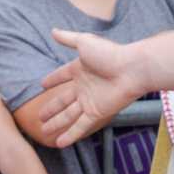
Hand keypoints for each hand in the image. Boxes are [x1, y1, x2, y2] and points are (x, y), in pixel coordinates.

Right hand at [40, 30, 150, 147]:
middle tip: (39, 117)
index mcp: (80, 70)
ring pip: (68, 116)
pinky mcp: (97, 113)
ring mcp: (90, 101)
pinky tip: (59, 143)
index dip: (52, 80)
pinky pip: (81, 126)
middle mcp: (84, 87)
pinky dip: (70, 134)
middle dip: (51, 109)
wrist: (133, 69)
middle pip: (63, 101)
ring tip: (44, 130)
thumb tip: (53, 30)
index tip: (42, 85)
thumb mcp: (85, 42)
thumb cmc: (111, 54)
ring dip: (56, 124)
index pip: (62, 76)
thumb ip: (69, 38)